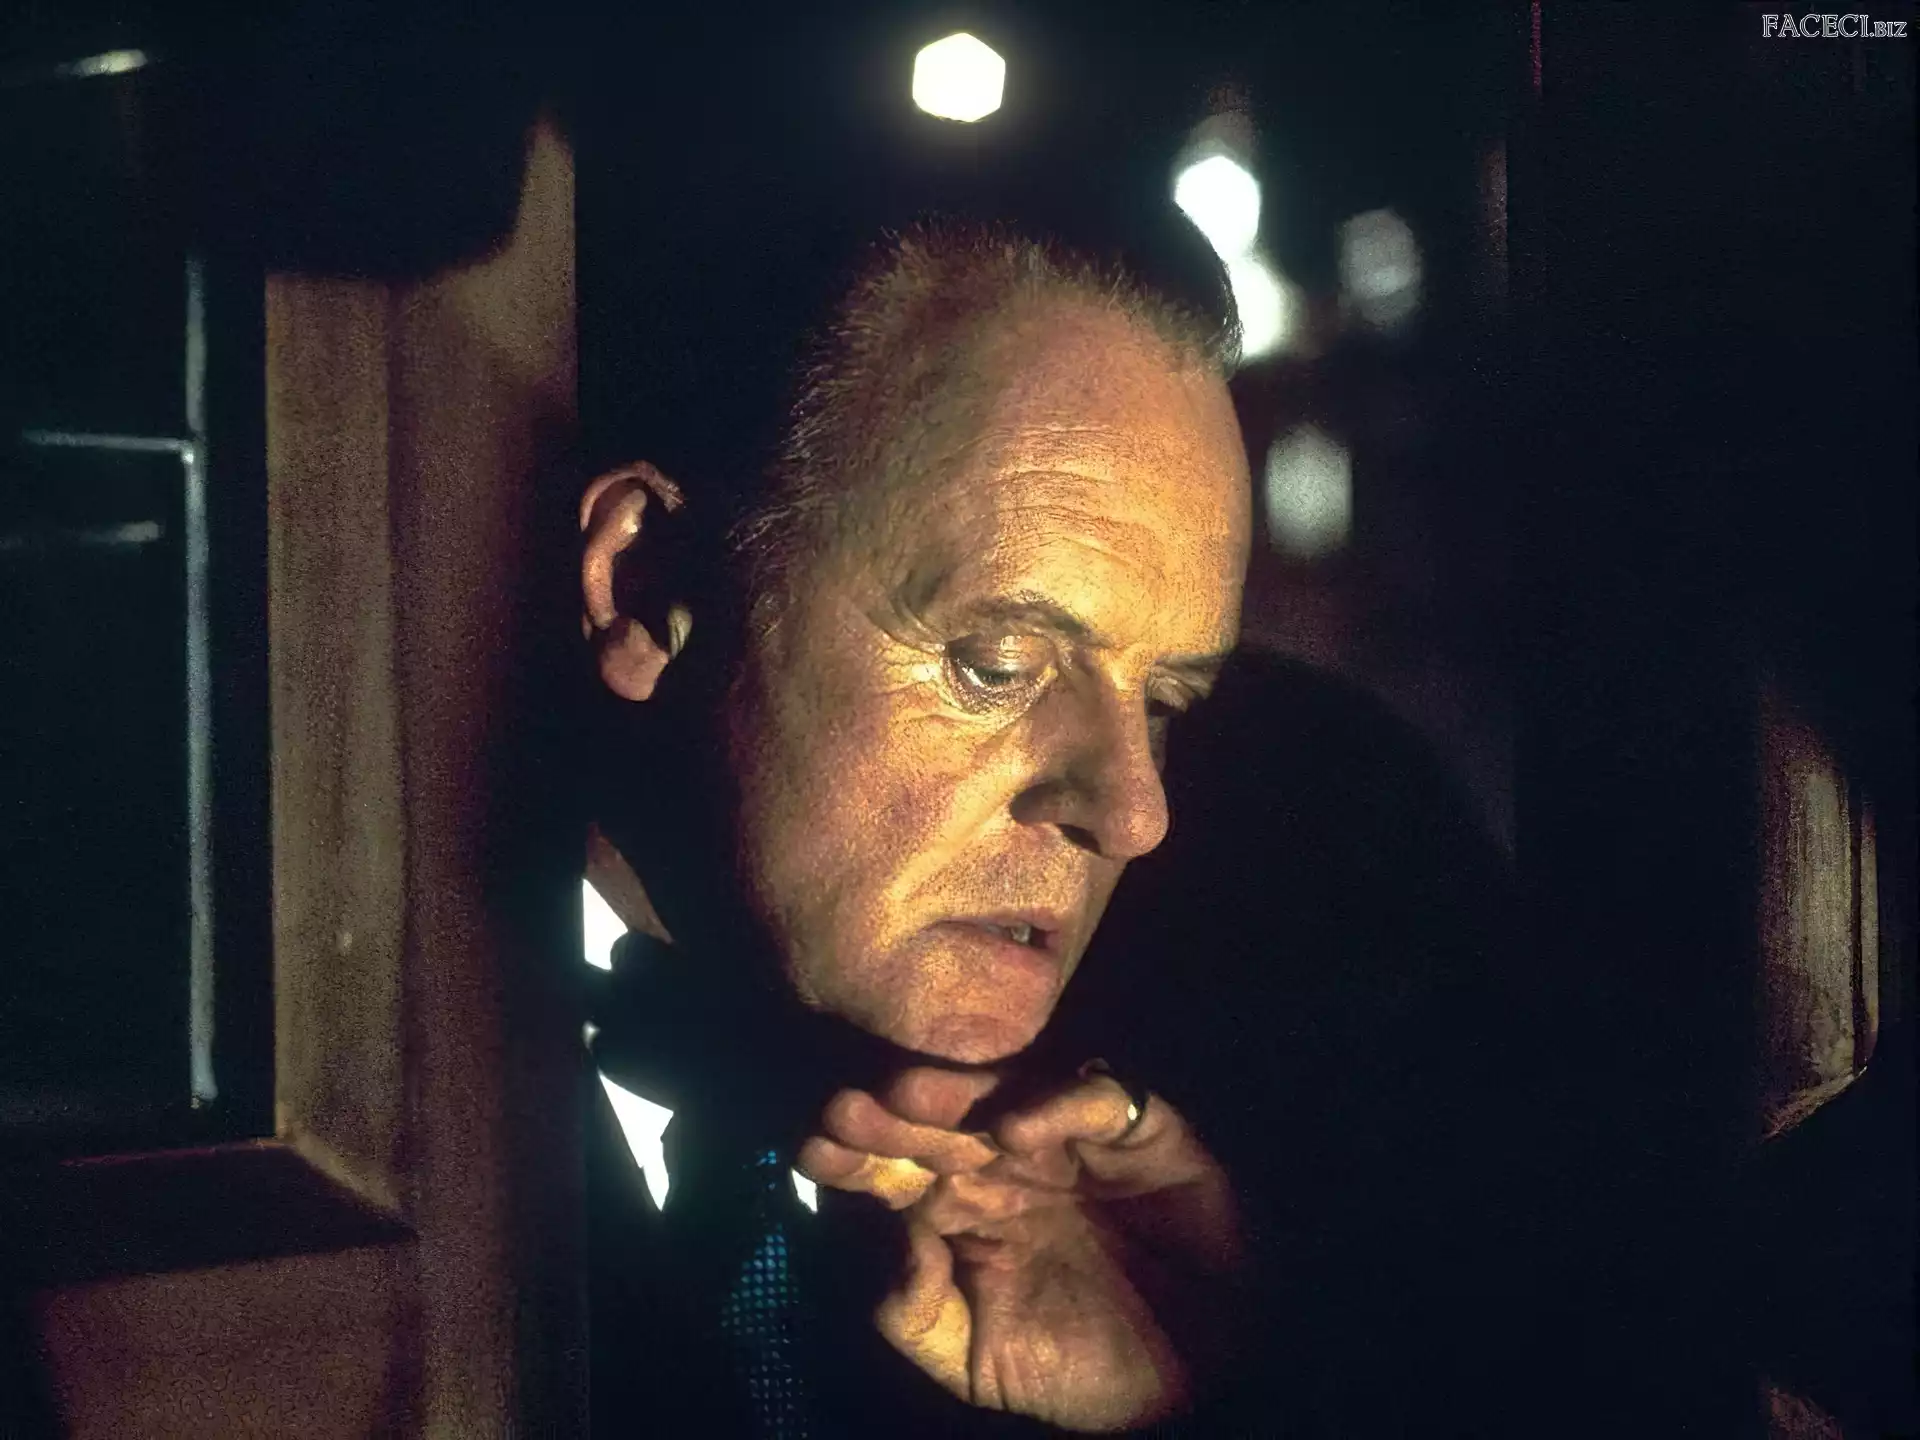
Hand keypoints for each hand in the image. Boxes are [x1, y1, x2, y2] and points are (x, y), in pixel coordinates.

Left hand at [797, 1066, 1246, 1432]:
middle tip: (845, 1107)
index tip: (812, 1150)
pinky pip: (1099, 1103)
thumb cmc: (1088, 1369)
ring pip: (1008, 1096)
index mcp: (961, 1212)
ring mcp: (1072, 1144)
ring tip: (906, 1093)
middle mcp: (1009, 1165)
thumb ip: (917, 1314)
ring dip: (957, 1091)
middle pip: (939, 1122)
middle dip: (889, 1114)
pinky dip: (1061, 1105)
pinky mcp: (1142, 1134)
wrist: (1203, 1383)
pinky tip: (1018, 1128)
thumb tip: (887, 1238)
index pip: (895, 1169)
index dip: (854, 1157)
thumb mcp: (977, 1365)